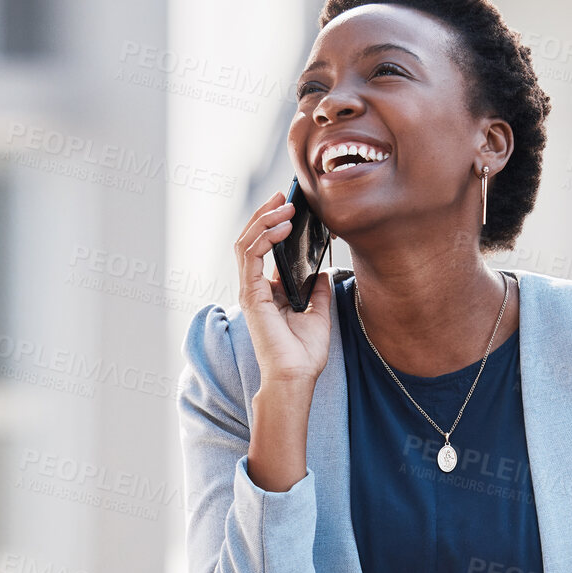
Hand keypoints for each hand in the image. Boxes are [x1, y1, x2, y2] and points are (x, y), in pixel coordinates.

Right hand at [235, 189, 333, 389]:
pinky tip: (282, 225)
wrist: (295, 376)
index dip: (275, 226)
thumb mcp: (319, 315)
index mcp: (269, 292)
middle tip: (284, 196)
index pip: (266, 249)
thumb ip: (318, 291)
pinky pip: (250, 254)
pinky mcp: (250, 293)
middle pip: (252, 240)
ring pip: (247, 242)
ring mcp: (250, 290)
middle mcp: (256, 288)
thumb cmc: (303, 354)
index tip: (292, 208)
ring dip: (265, 219)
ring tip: (285, 205)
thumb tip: (324, 271)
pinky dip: (264, 236)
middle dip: (267, 214)